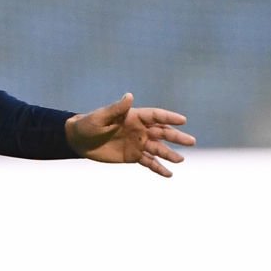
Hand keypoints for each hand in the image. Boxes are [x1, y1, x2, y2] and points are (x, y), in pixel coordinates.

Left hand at [66, 94, 195, 176]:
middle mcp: (140, 129)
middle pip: (162, 133)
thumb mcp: (101, 117)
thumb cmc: (88, 124)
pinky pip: (149, 163)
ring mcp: (138, 143)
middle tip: (192, 142)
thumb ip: (116, 109)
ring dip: (170, 154)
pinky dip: (159, 168)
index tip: (183, 120)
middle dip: (177, 137)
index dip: (169, 118)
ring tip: (181, 160)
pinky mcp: (133, 156)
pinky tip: (169, 174)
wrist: (79, 141)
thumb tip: (129, 96)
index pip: (156, 116)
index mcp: (134, 116)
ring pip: (158, 149)